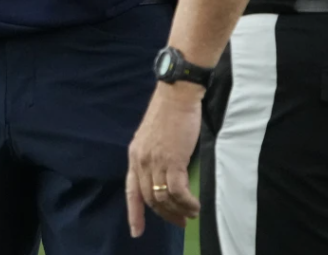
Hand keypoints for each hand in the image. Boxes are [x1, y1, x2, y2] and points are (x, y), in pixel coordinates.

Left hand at [126, 82, 202, 233]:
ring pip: (164, 198)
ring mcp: (156, 162)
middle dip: (165, 215)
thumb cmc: (168, 114)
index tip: (136, 231)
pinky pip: (178, 191)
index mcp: (134, 156)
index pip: (131, 191)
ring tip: (191, 215)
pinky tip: (195, 206)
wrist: (176, 96)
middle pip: (150, 199)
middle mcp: (141, 162)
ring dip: (179, 211)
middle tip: (180, 223)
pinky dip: (187, 203)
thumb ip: (152, 157)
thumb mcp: (151, 138)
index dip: (134, 213)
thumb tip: (163, 177)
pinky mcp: (173, 161)